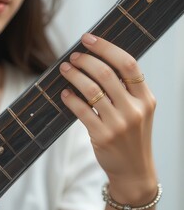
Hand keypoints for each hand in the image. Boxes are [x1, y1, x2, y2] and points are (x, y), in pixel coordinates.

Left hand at [59, 33, 157, 203]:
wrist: (134, 170)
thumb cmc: (132, 136)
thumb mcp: (139, 112)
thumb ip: (126, 91)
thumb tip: (98, 62)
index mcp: (146, 98)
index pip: (128, 64)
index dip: (106, 48)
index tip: (88, 39)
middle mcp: (135, 109)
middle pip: (107, 73)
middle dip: (86, 60)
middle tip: (73, 56)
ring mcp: (119, 124)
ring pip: (91, 90)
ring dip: (74, 76)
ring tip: (65, 69)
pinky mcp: (102, 136)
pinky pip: (81, 110)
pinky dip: (70, 98)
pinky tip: (64, 93)